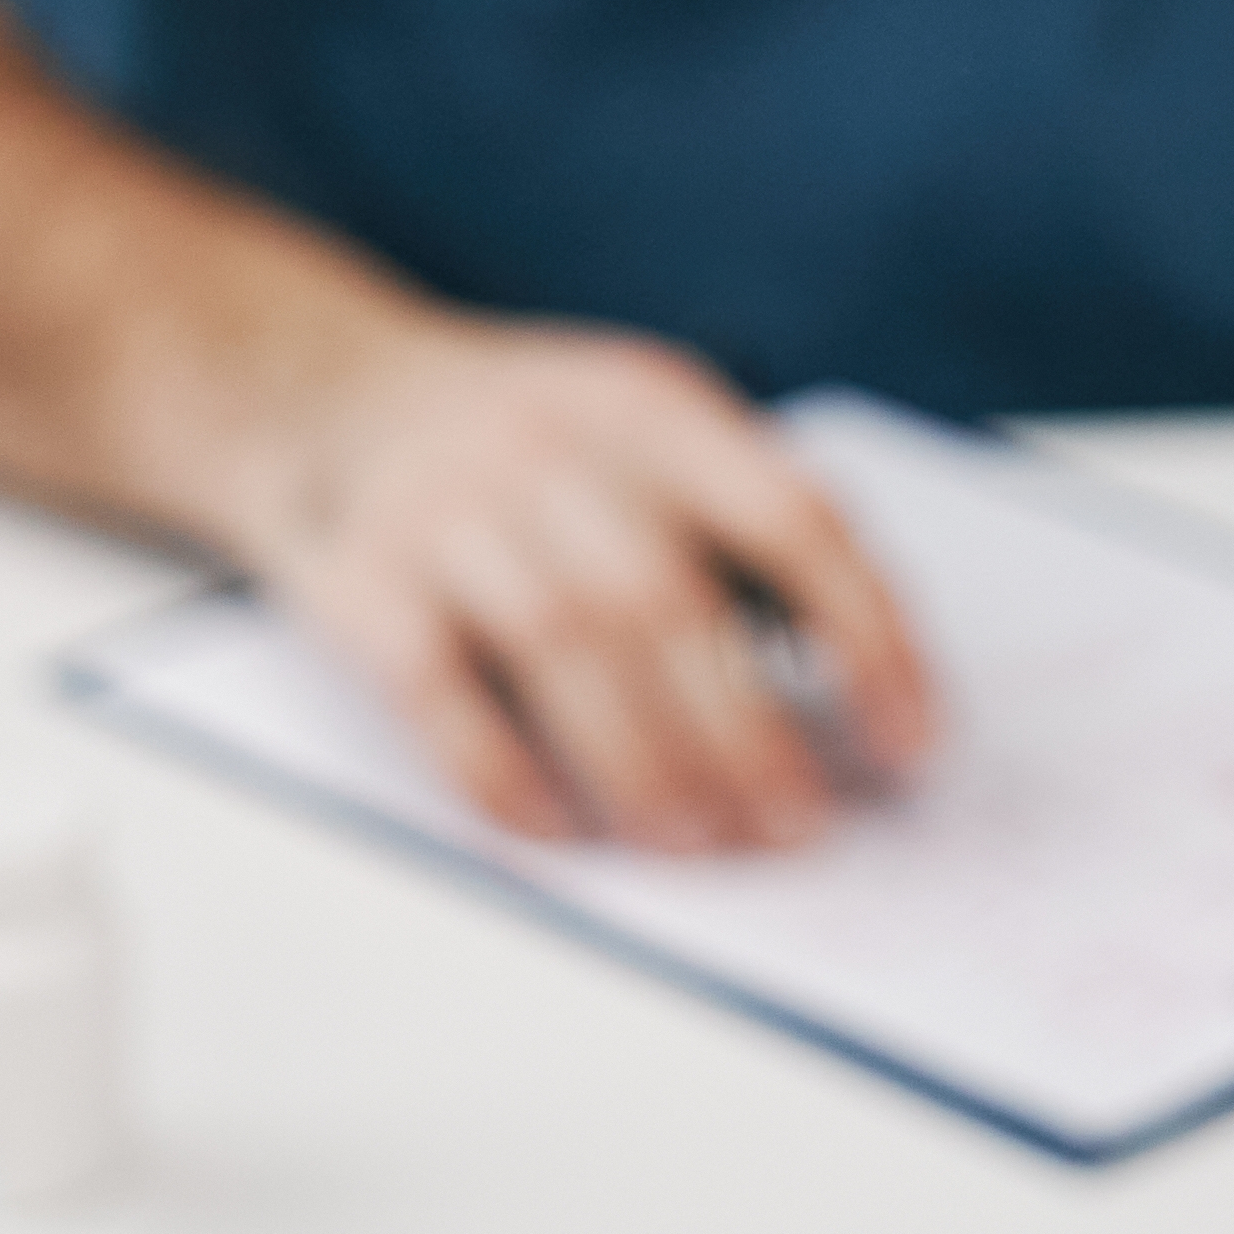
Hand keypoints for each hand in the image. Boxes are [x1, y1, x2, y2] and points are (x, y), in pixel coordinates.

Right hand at [223, 323, 932, 850]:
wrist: (325, 390)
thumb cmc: (530, 441)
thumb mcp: (647, 429)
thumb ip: (740, 522)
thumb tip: (853, 686)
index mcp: (656, 407)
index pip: (794, 518)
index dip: (868, 638)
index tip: (908, 742)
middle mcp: (554, 445)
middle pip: (673, 601)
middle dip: (749, 734)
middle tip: (798, 827)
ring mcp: (449, 509)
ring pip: (566, 647)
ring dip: (644, 763)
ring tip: (699, 842)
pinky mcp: (358, 579)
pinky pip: (438, 690)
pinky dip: (504, 771)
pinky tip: (563, 829)